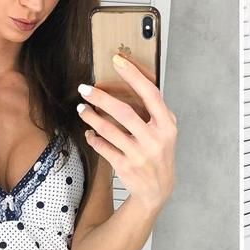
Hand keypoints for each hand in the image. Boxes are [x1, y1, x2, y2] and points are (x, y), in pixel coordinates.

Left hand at [77, 54, 176, 213]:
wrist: (157, 189)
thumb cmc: (160, 154)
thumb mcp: (168, 132)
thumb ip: (158, 111)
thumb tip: (138, 83)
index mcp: (166, 126)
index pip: (150, 94)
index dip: (133, 75)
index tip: (117, 60)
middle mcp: (154, 139)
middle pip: (123, 112)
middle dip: (100, 97)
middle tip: (84, 88)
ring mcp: (139, 154)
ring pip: (108, 130)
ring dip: (91, 117)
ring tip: (81, 109)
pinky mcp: (125, 166)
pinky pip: (103, 147)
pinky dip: (92, 138)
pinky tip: (89, 132)